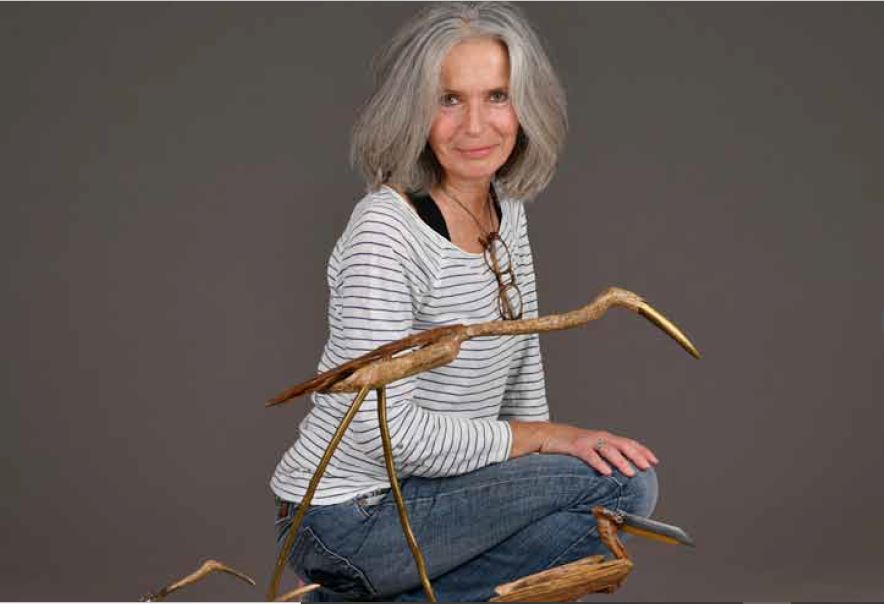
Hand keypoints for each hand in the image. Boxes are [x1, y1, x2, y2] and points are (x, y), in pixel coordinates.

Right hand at [538, 423, 658, 476]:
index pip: (628, 443)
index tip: (654, 461)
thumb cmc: (569, 446)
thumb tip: (616, 475)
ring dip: (621, 461)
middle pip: (622, 445)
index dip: (642, 451)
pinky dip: (599, 463)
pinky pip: (589, 455)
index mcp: (604, 439)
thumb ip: (602, 458)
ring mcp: (587, 441)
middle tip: (647, 467)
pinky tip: (606, 472)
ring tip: (631, 473)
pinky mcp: (575, 447)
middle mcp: (599, 438)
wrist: (546, 435)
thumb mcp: (589, 450)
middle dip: (636, 456)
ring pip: (608, 449)